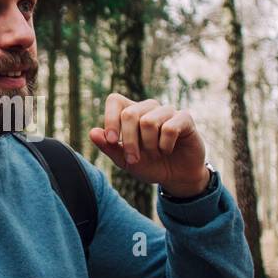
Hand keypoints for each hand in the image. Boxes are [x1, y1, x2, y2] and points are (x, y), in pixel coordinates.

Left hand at [88, 93, 209, 195]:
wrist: (176, 177)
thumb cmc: (150, 164)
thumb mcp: (125, 160)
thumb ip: (109, 147)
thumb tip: (92, 132)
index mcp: (132, 113)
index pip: (115, 100)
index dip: (110, 118)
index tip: (111, 140)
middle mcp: (149, 108)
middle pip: (130, 113)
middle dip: (129, 141)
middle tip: (133, 159)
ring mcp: (167, 111)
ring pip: (149, 122)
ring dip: (149, 145)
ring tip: (155, 154)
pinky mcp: (184, 118)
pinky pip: (170, 128)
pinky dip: (165, 145)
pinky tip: (167, 150)